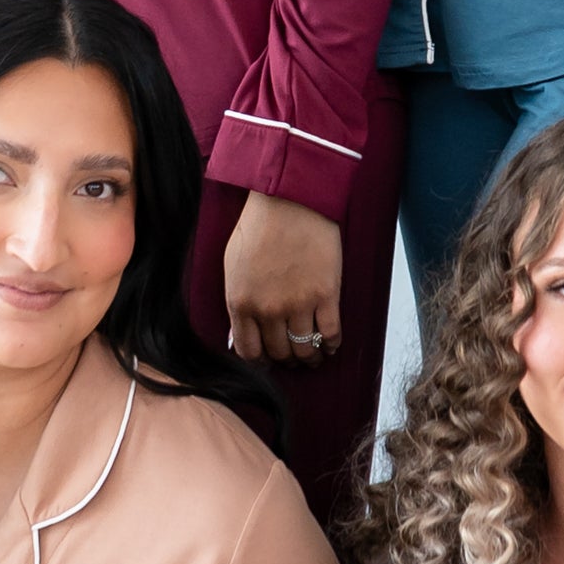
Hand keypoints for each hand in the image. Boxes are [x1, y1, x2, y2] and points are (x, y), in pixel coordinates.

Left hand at [224, 191, 345, 363]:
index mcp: (241, 303)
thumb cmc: (259, 227)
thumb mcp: (233, 266)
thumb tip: (241, 331)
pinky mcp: (326, 295)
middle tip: (292, 357)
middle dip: (285, 359)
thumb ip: (237, 301)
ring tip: (312, 355)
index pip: (249, 351)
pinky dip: (330, 345)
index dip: (260, 362)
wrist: (290, 201)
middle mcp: (268, 309)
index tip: (267, 361)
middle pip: (278, 353)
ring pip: (304, 349)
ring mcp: (298, 304)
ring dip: (309, 358)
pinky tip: (329, 345)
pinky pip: (330, 334)